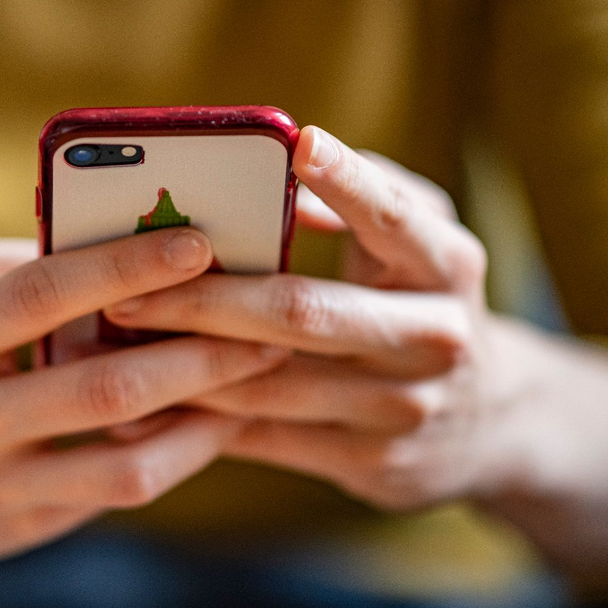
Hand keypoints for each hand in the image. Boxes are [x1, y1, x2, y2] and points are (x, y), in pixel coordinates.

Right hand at [0, 231, 287, 607]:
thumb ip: (13, 264)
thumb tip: (116, 237)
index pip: (42, 293)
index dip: (126, 265)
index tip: (200, 243)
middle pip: (103, 387)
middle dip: (199, 353)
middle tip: (266, 324)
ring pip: (123, 461)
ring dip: (203, 419)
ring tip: (254, 379)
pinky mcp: (15, 528)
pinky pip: (112, 493)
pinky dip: (171, 456)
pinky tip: (208, 422)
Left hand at [105, 126, 492, 510]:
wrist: (489, 423)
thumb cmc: (424, 304)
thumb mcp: (418, 247)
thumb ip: (361, 203)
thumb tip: (278, 179)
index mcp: (449, 267)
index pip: (394, 218)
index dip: (346, 181)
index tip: (296, 142)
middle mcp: (434, 338)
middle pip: (302, 313)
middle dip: (203, 300)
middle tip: (126, 290)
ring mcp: (404, 409)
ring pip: (270, 385)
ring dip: (185, 364)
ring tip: (118, 342)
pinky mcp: (372, 465)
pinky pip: (265, 441)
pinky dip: (200, 421)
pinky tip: (145, 405)